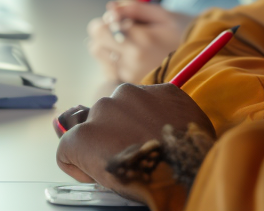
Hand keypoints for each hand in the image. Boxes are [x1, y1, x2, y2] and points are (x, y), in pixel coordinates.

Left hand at [56, 83, 214, 195]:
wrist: (181, 171)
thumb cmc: (192, 154)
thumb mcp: (194, 126)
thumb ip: (175, 118)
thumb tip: (167, 128)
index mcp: (158, 91)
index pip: (136, 102)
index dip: (134, 124)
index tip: (137, 141)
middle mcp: (128, 94)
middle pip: (112, 111)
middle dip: (115, 133)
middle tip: (126, 156)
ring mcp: (104, 112)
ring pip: (89, 126)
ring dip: (97, 144)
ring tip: (111, 166)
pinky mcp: (83, 136)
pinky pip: (68, 146)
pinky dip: (74, 162)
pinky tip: (89, 174)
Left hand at [87, 0, 194, 84]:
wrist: (198, 57)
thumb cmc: (181, 31)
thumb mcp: (162, 13)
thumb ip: (134, 7)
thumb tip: (110, 8)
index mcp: (143, 39)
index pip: (102, 28)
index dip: (108, 19)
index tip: (120, 17)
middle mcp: (133, 59)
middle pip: (96, 43)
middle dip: (103, 32)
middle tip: (120, 27)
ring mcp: (131, 73)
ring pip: (100, 56)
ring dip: (107, 46)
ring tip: (128, 42)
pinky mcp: (131, 81)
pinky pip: (109, 68)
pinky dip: (113, 59)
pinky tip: (130, 54)